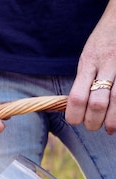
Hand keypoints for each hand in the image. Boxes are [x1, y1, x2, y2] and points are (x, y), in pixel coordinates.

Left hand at [66, 2, 115, 133]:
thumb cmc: (102, 43)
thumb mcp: (87, 58)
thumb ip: (82, 80)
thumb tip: (73, 107)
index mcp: (88, 63)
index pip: (76, 97)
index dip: (74, 115)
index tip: (75, 120)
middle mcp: (107, 65)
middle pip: (97, 103)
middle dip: (93, 121)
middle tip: (92, 126)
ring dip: (112, 120)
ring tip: (110, 129)